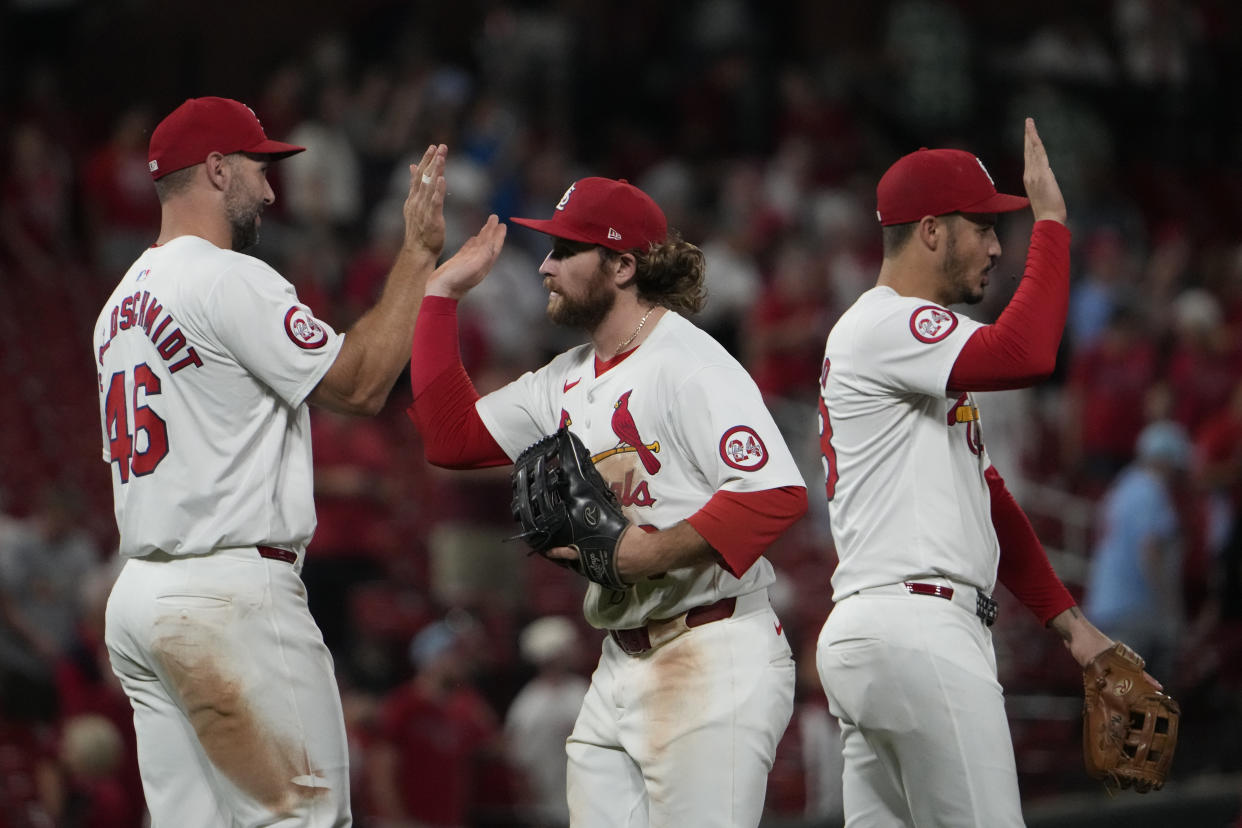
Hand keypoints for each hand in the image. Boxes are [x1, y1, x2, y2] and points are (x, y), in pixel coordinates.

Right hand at [402, 144, 446, 258]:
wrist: (418, 251)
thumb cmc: (419, 230)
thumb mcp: (415, 204)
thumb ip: (415, 186)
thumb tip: (413, 167)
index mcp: (413, 198)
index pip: (419, 175)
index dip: (426, 160)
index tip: (433, 147)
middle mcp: (417, 201)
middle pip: (425, 177)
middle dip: (432, 161)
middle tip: (440, 146)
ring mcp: (423, 210)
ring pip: (430, 187)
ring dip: (435, 171)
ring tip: (441, 157)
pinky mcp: (432, 219)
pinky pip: (435, 203)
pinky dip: (438, 191)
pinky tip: (442, 180)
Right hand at [426, 215, 506, 298]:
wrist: (441, 291)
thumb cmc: (457, 281)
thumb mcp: (474, 266)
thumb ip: (484, 254)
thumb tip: (492, 243)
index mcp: (484, 264)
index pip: (494, 246)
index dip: (499, 235)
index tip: (503, 224)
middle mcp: (478, 262)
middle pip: (488, 243)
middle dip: (492, 231)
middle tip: (495, 218)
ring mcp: (468, 262)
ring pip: (478, 245)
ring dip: (483, 234)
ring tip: (487, 224)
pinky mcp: (458, 261)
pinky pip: (468, 249)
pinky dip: (472, 242)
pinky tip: (473, 238)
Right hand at [1021, 118, 1066, 224]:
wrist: (1048, 220)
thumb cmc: (1049, 213)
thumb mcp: (1045, 197)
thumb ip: (1045, 186)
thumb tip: (1048, 182)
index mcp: (1030, 179)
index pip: (1029, 158)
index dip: (1029, 145)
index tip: (1029, 134)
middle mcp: (1029, 175)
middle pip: (1029, 151)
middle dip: (1028, 135)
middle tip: (1028, 121)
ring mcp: (1035, 174)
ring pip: (1032, 150)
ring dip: (1031, 135)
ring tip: (1029, 123)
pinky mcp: (1042, 174)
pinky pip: (1039, 155)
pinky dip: (1035, 144)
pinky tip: (1034, 135)